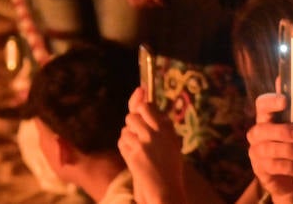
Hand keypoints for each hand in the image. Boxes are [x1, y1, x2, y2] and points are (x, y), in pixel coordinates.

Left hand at [119, 88, 187, 203]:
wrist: (166, 189)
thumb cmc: (169, 166)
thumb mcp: (171, 142)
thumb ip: (161, 124)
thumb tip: (147, 103)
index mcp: (167, 128)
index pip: (147, 107)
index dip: (139, 108)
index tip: (139, 113)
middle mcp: (156, 132)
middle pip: (132, 115)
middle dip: (131, 123)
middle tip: (137, 134)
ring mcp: (144, 143)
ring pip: (125, 129)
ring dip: (127, 137)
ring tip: (137, 148)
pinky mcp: (134, 154)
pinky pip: (122, 142)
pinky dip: (124, 147)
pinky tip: (133, 156)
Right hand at [248, 93, 292, 203]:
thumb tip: (282, 78)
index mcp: (267, 116)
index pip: (262, 103)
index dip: (272, 101)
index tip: (286, 101)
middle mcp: (257, 132)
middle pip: (263, 129)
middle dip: (283, 131)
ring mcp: (256, 152)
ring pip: (268, 149)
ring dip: (291, 151)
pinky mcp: (260, 170)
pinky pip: (272, 167)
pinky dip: (290, 166)